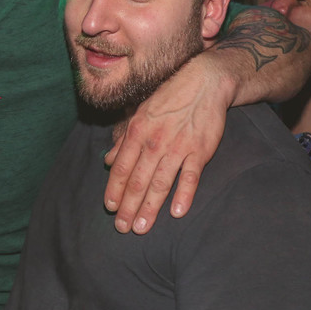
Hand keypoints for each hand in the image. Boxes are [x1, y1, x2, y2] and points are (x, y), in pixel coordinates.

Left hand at [104, 55, 228, 233]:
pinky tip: (177, 212)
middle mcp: (154, 142)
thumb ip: (123, 140)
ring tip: (142, 227)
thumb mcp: (139, 114)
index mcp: (137, 133)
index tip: (110, 208)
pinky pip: (191, 176)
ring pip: (160, 183)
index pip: (121, 168)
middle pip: (138, 181)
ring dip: (150, 208)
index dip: (114, 190)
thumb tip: (107, 161)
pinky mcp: (200, 150)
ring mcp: (178, 147)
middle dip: (128, 207)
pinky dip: (184, 194)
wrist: (204, 81)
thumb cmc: (169, 98)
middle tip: (123, 228)